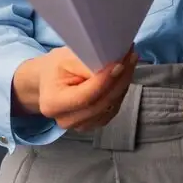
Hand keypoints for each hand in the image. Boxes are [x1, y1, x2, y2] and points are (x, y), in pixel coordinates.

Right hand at [12, 46, 137, 131]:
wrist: (51, 80)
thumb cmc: (58, 67)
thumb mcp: (66, 58)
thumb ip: (86, 63)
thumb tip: (112, 64)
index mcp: (52, 104)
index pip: (85, 97)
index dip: (105, 81)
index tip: (120, 63)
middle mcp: (65, 120)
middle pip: (100, 104)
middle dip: (119, 80)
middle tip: (131, 57)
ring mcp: (80, 125)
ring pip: (110, 106)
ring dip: (123, 84)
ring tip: (129, 62)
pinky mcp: (93, 123)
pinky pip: (113, 109)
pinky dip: (121, 91)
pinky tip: (124, 75)